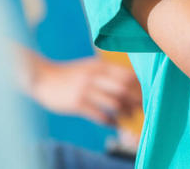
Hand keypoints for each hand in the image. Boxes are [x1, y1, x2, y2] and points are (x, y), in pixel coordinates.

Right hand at [27, 54, 141, 125]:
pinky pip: (100, 115)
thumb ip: (108, 71)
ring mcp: (85, 91)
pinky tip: (114, 124)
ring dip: (126, 112)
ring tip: (130, 116)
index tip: (146, 94)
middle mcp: (95, 77)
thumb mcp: (90, 66)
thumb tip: (132, 79)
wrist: (42, 78)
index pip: (128, 75)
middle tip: (142, 107)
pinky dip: (110, 121)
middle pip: (124, 89)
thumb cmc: (70, 74)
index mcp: (100, 66)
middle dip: (136, 100)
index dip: (140, 86)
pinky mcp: (77, 104)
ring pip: (114, 103)